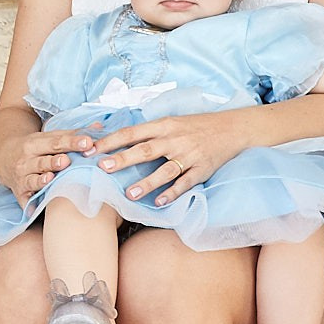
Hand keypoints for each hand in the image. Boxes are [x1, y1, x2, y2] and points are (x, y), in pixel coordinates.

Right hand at [0, 127, 93, 206]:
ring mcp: (21, 177)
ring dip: (41, 180)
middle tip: (66, 161)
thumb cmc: (34, 148)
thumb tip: (98, 126)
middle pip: (43, 161)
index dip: (71, 143)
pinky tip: (34, 209)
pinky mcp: (18, 192)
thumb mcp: (48, 137)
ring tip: (51, 179)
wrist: (3, 157)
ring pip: (32, 179)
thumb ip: (72, 134)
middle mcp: (26, 160)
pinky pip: (24, 200)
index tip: (87, 142)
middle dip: (54, 162)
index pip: (56, 142)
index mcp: (35, 144)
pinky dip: (28, 205)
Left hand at [90, 110, 248, 206]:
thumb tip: (117, 140)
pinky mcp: (202, 169)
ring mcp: (189, 155)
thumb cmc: (196, 126)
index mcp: (163, 126)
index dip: (110, 141)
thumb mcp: (170, 122)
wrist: (232, 128)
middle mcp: (174, 139)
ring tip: (130, 193)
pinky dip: (173, 192)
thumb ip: (147, 132)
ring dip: (147, 182)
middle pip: (145, 150)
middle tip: (103, 167)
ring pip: (165, 170)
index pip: (132, 132)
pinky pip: (186, 183)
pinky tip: (160, 202)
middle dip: (123, 159)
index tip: (91, 149)